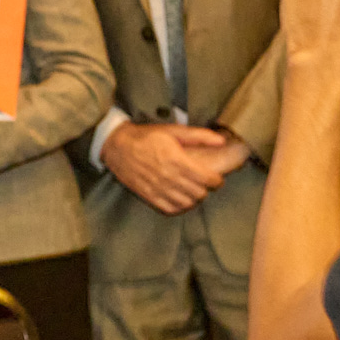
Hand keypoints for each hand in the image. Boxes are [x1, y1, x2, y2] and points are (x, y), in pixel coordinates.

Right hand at [101, 123, 247, 213]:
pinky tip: (180, 198)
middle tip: (204, 182)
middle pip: (199, 193)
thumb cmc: (146, 136)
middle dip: (206, 189)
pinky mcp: (149, 196)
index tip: (217, 178)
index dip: (216, 181)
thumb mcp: (173, 130)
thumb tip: (222, 141)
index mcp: (177, 160)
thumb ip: (199, 136)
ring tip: (193, 190)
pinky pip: (170, 209)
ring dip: (194, 198)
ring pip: (187, 203)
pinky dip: (180, 207)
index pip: (207, 179)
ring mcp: (158, 189)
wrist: (117, 146)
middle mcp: (168, 177)